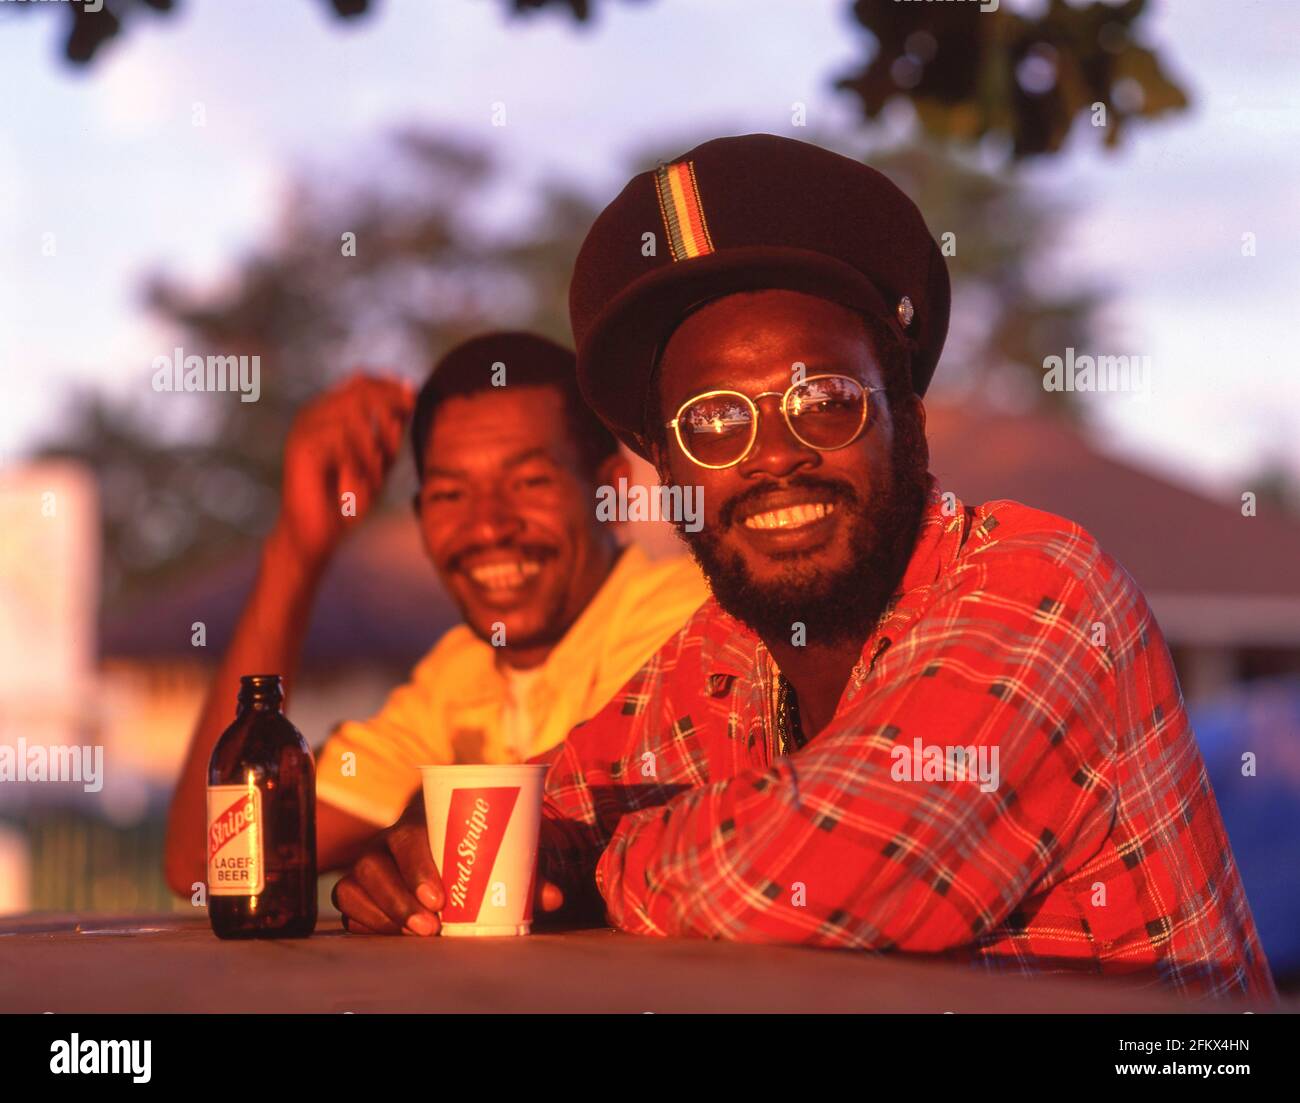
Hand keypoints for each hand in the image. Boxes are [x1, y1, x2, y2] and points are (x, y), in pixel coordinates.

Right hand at [274, 373, 414, 566]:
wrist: (315, 533)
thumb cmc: (348, 497)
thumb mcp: (380, 459)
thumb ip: (393, 429)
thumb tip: (410, 392)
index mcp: (329, 412)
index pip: (362, 381)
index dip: (391, 387)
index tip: (413, 398)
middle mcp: (313, 414)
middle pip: (358, 392)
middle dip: (388, 408)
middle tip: (408, 429)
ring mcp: (304, 429)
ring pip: (353, 418)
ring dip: (374, 446)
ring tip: (376, 475)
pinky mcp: (301, 449)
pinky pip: (341, 441)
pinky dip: (360, 462)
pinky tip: (362, 484)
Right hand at [331, 822, 564, 934]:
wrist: (445, 852)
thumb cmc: (473, 851)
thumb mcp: (498, 857)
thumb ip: (524, 875)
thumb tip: (554, 898)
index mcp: (417, 824)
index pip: (407, 839)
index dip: (418, 868)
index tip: (440, 898)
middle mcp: (385, 843)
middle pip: (373, 866)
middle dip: (399, 900)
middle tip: (431, 927)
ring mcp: (366, 868)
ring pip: (354, 887)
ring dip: (384, 915)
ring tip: (417, 935)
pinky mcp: (356, 893)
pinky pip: (348, 909)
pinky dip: (366, 924)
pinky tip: (391, 936)